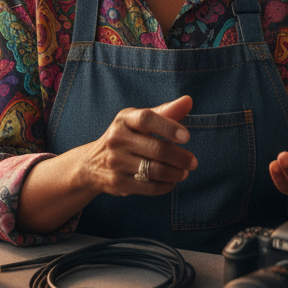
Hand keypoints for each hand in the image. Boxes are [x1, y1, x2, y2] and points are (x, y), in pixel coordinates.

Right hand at [80, 95, 196, 197]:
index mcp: (124, 119)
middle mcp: (117, 138)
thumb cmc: (127, 136)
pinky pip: (148, 187)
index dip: (168, 127)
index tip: (187, 137)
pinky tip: (171, 182)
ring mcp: (115, 161)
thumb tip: (188, 100)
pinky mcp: (118, 182)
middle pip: (155, 149)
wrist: (94, 163)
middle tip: (193, 162)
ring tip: (184, 172)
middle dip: (179, 157)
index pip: (146, 119)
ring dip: (175, 173)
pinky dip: (164, 186)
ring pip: (154, 170)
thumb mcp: (140, 121)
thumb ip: (166, 111)